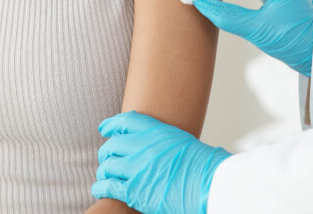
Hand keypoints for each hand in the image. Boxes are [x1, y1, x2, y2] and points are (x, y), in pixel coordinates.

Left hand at [93, 112, 229, 213]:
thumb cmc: (206, 166)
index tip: (105, 129)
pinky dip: (101, 187)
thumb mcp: (185, 143)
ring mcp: (136, 168)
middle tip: (107, 159)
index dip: (111, 125)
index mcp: (157, 131)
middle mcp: (143, 146)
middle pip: (112, 145)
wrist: (212, 184)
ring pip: (107, 166)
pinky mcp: (134, 190)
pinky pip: (108, 186)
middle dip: (107, 153)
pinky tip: (100, 190)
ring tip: (105, 176)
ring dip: (104, 171)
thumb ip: (166, 142)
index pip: (126, 121)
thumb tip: (161, 147)